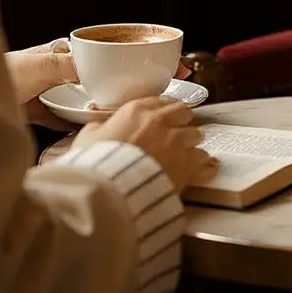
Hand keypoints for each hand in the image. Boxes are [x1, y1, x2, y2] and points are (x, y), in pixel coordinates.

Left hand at [5, 39, 192, 130]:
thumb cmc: (1, 73)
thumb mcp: (42, 63)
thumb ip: (71, 64)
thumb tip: (102, 68)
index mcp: (68, 52)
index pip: (113, 51)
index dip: (140, 55)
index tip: (167, 61)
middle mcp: (66, 71)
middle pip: (110, 77)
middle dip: (137, 82)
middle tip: (167, 88)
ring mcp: (58, 94)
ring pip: (96, 100)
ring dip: (115, 106)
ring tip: (141, 112)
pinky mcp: (48, 116)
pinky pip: (75, 121)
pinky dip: (89, 126)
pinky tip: (107, 130)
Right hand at [72, 96, 214, 193]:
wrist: (107, 191)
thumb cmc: (94, 165)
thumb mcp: (87, 138)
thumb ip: (100, 127)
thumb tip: (101, 127)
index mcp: (137, 110)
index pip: (162, 101)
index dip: (165, 110)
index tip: (165, 116)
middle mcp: (161, 121)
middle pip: (184, 113)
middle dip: (182, 122)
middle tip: (176, 134)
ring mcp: (176, 142)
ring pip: (196, 136)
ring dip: (191, 144)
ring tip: (184, 155)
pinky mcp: (187, 164)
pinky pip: (204, 159)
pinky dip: (202, 164)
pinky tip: (200, 168)